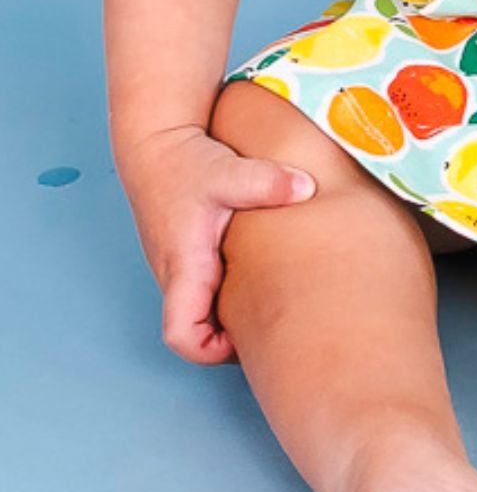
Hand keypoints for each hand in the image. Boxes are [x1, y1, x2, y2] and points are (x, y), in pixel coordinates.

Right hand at [115, 123, 316, 367]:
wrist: (157, 140)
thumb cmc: (185, 161)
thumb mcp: (228, 171)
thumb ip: (267, 182)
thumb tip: (306, 188)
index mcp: (184, 266)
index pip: (182, 336)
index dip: (211, 351)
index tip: (245, 339)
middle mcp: (177, 274)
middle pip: (197, 330)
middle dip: (231, 337)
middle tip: (277, 324)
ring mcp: (179, 265)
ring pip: (202, 309)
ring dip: (231, 311)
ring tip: (275, 298)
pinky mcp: (186, 252)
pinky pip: (206, 287)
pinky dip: (229, 289)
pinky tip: (262, 269)